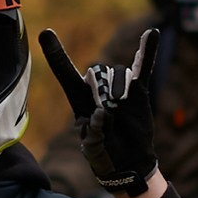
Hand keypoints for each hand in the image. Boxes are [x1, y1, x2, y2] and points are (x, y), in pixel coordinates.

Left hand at [39, 26, 161, 197]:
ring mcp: (120, 89)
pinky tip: (152, 33)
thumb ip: (93, 131)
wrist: (127, 163)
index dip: (56, 54)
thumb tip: (103, 112)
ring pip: (118, 73)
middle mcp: (98, 89)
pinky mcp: (139, 93)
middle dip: (100, 89)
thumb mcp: (92, 148)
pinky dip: (148, 51)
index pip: (65, 72)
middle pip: (97, 71)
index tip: (45, 33)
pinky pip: (143, 68)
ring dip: (119, 87)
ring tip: (119, 106)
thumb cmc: (104, 155)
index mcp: (79, 99)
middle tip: (107, 111)